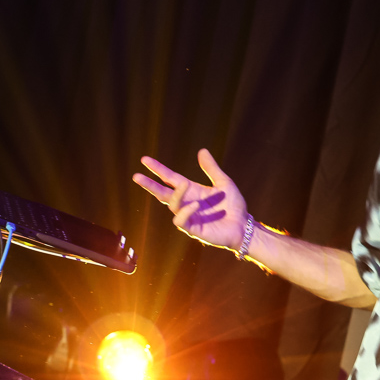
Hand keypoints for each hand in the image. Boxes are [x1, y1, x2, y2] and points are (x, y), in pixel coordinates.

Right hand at [133, 150, 247, 249]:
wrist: (243, 225)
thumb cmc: (233, 206)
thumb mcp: (223, 182)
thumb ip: (211, 168)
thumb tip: (202, 150)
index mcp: (191, 191)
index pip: (170, 178)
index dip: (158, 169)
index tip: (145, 160)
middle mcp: (186, 203)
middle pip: (162, 193)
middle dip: (150, 185)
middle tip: (137, 176)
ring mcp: (188, 216)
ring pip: (172, 205)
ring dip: (176, 194)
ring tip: (184, 185)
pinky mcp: (193, 229)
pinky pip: (181, 221)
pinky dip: (185, 212)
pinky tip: (195, 205)